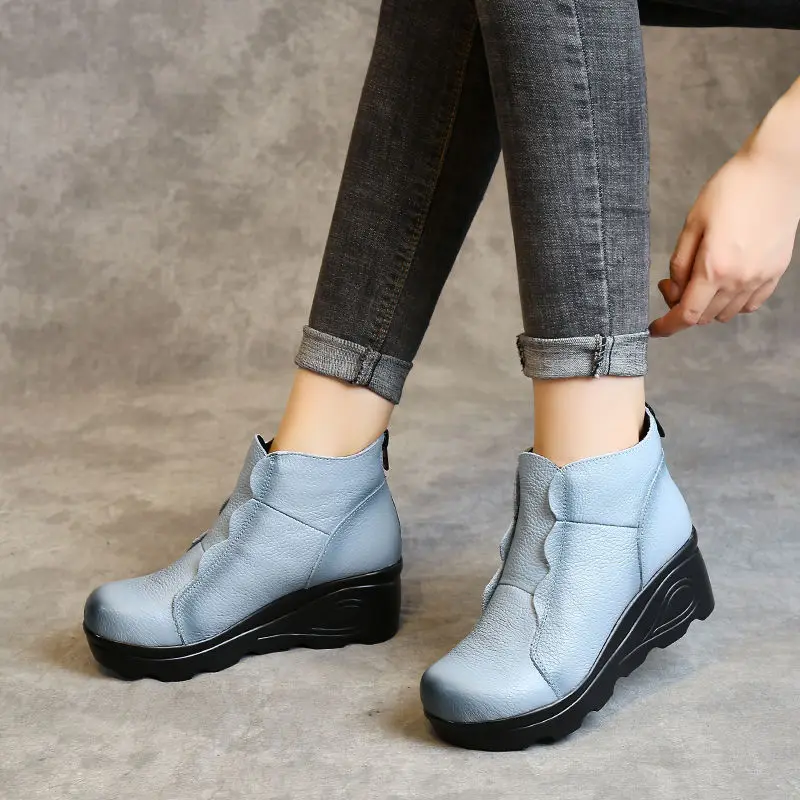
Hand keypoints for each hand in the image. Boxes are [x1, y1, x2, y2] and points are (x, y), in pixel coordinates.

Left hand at [650, 147, 799, 336]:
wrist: (775, 171)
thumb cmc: (731, 191)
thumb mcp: (693, 224)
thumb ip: (680, 262)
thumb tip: (674, 289)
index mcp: (714, 268)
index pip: (686, 314)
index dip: (667, 326)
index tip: (655, 329)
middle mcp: (740, 280)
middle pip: (704, 316)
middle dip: (682, 307)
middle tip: (673, 282)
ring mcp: (761, 278)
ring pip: (727, 313)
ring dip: (707, 306)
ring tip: (700, 278)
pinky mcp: (776, 272)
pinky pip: (751, 304)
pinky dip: (733, 303)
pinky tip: (725, 283)